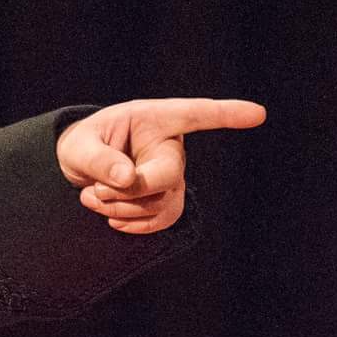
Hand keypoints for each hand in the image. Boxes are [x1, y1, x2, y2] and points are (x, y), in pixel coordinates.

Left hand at [57, 98, 265, 232]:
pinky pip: (164, 219)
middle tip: (95, 191)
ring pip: (163, 203)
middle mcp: (169, 147)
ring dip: (123, 209)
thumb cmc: (81, 145)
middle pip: (168, 176)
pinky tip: (112, 218)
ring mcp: (172, 175)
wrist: (79, 167)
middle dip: (129, 192)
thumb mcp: (78, 146)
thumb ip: (98, 160)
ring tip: (92, 197)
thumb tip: (128, 181)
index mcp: (153, 119)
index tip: (258, 112)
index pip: (196, 114)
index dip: (227, 114)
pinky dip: (134, 224)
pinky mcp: (167, 199)